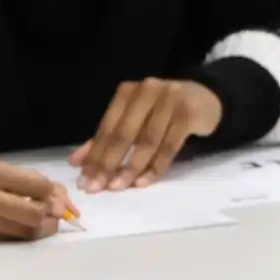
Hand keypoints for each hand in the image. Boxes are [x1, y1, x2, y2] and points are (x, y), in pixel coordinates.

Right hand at [0, 157, 70, 242]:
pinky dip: (21, 234)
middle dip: (51, 215)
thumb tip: (52, 192)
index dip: (53, 193)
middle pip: (31, 215)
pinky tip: (23, 227)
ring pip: (23, 232)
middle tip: (59, 213)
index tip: (61, 197)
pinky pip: (8, 240)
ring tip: (45, 221)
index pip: (32, 186)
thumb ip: (17, 177)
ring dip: (41, 228)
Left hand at [72, 79, 224, 189]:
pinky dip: (156, 166)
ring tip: (118, 187)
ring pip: (146, 141)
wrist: (204, 100)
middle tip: (97, 187)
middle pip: (124, 133)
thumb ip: (106, 139)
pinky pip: (169, 146)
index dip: (94, 155)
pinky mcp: (188, 114)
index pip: (107, 127)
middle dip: (108, 163)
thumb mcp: (133, 121)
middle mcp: (147, 91)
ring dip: (131, 167)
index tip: (84, 180)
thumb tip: (76, 162)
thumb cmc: (162, 113)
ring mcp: (169, 100)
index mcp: (127, 92)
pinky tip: (144, 182)